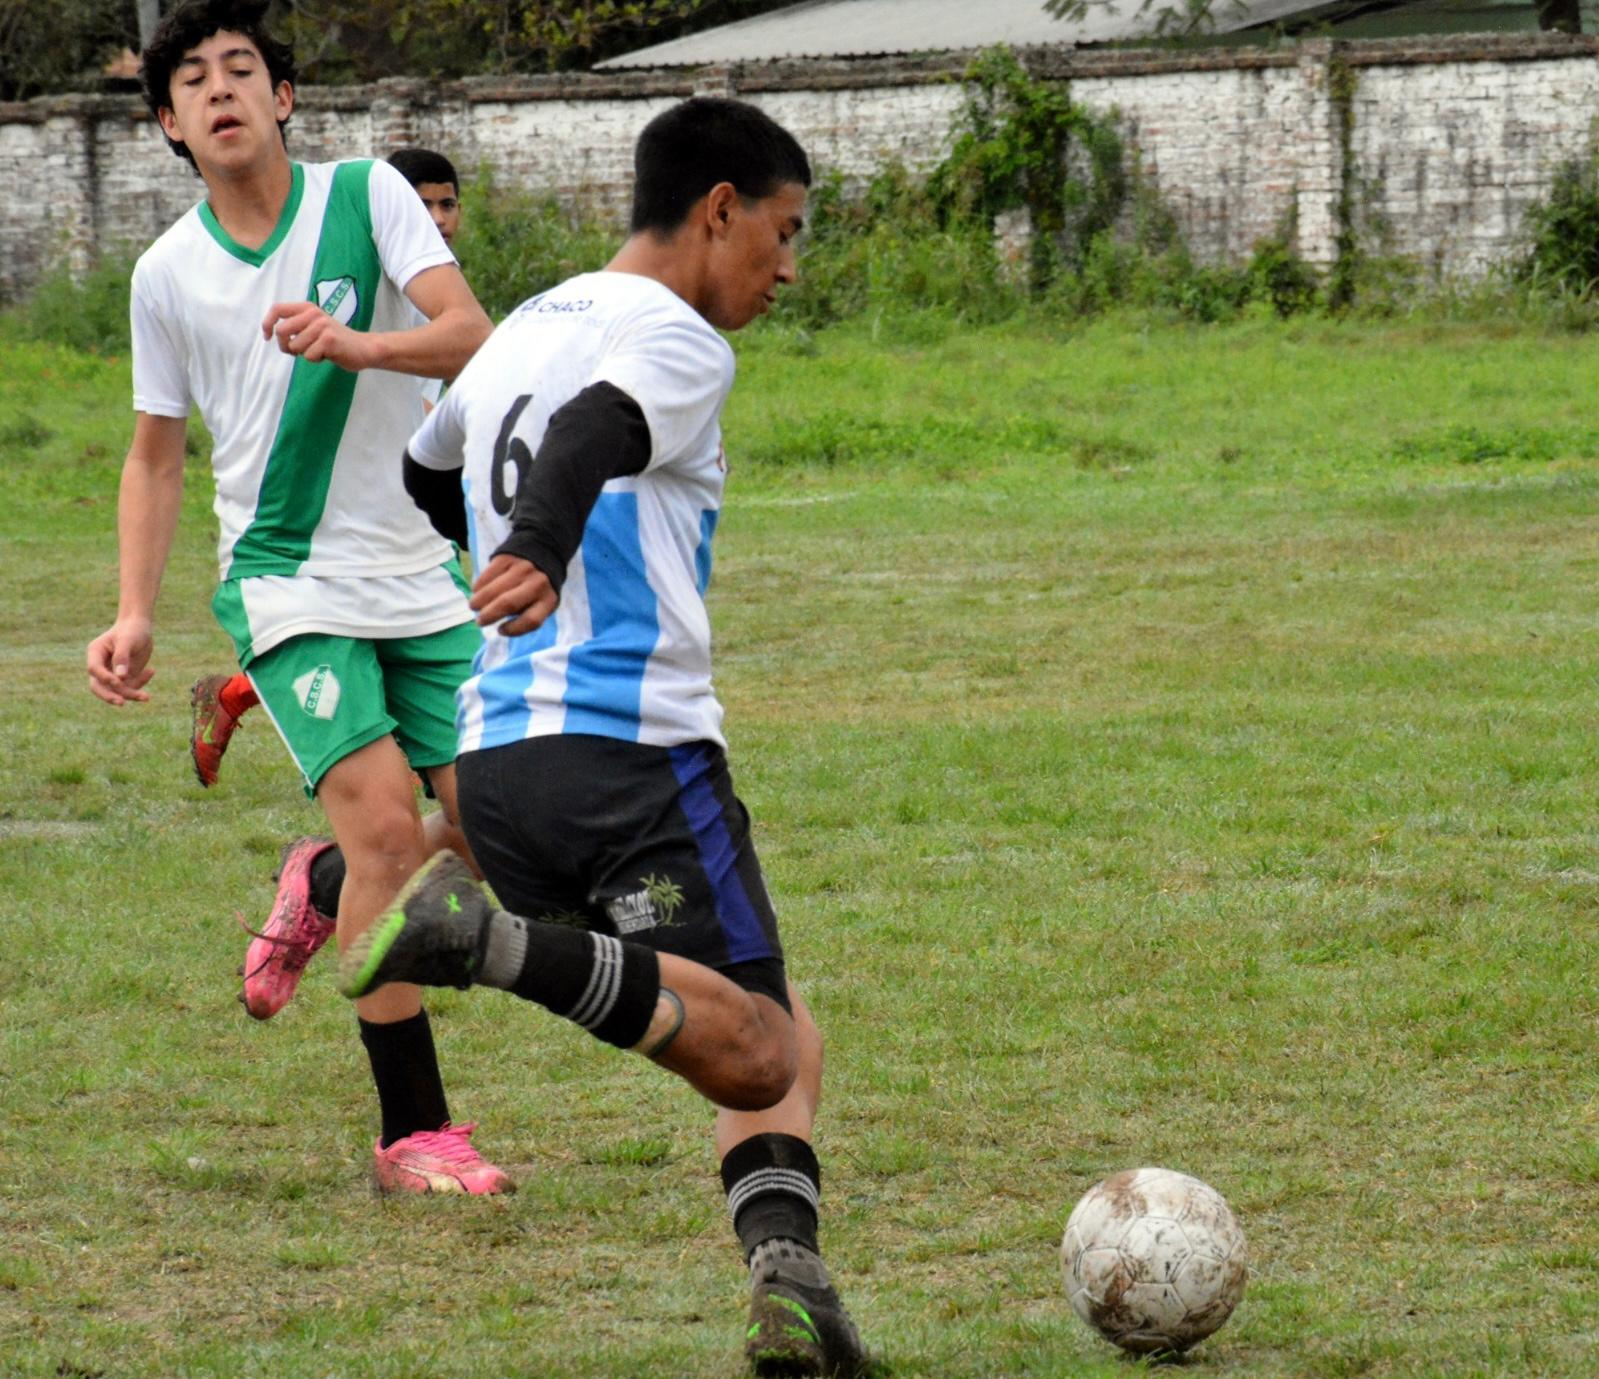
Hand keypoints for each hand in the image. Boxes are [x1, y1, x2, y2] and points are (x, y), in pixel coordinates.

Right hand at [86, 617, 154, 705]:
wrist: (140, 628)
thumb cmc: (131, 630)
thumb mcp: (127, 640)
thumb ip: (122, 657)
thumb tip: (120, 677)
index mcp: (95, 653)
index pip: (94, 669)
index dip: (104, 677)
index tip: (118, 681)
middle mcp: (101, 666)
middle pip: (98, 686)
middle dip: (109, 696)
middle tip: (122, 703)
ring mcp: (112, 673)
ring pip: (116, 691)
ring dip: (131, 694)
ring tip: (147, 697)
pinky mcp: (124, 677)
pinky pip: (131, 686)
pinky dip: (141, 683)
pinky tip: (151, 671)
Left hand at [261, 301, 376, 369]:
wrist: (363, 348)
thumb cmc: (335, 340)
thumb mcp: (314, 326)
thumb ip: (296, 325)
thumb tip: (273, 333)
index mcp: (307, 308)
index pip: (277, 309)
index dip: (267, 323)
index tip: (267, 337)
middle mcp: (313, 313)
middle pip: (282, 331)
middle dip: (285, 346)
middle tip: (296, 352)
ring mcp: (322, 325)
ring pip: (295, 346)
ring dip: (304, 354)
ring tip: (319, 350)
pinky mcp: (329, 339)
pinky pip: (309, 356)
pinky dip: (316, 360)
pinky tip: (327, 355)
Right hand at [470, 554, 557, 636]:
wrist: (543, 552)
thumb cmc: (539, 588)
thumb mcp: (543, 603)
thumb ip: (527, 614)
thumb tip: (500, 628)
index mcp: (548, 600)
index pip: (531, 620)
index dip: (513, 630)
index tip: (501, 630)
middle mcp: (537, 584)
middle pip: (508, 604)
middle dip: (489, 616)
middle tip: (480, 621)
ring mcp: (521, 569)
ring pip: (493, 590)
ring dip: (478, 601)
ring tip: (474, 606)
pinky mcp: (507, 558)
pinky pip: (487, 575)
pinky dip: (478, 586)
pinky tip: (477, 592)